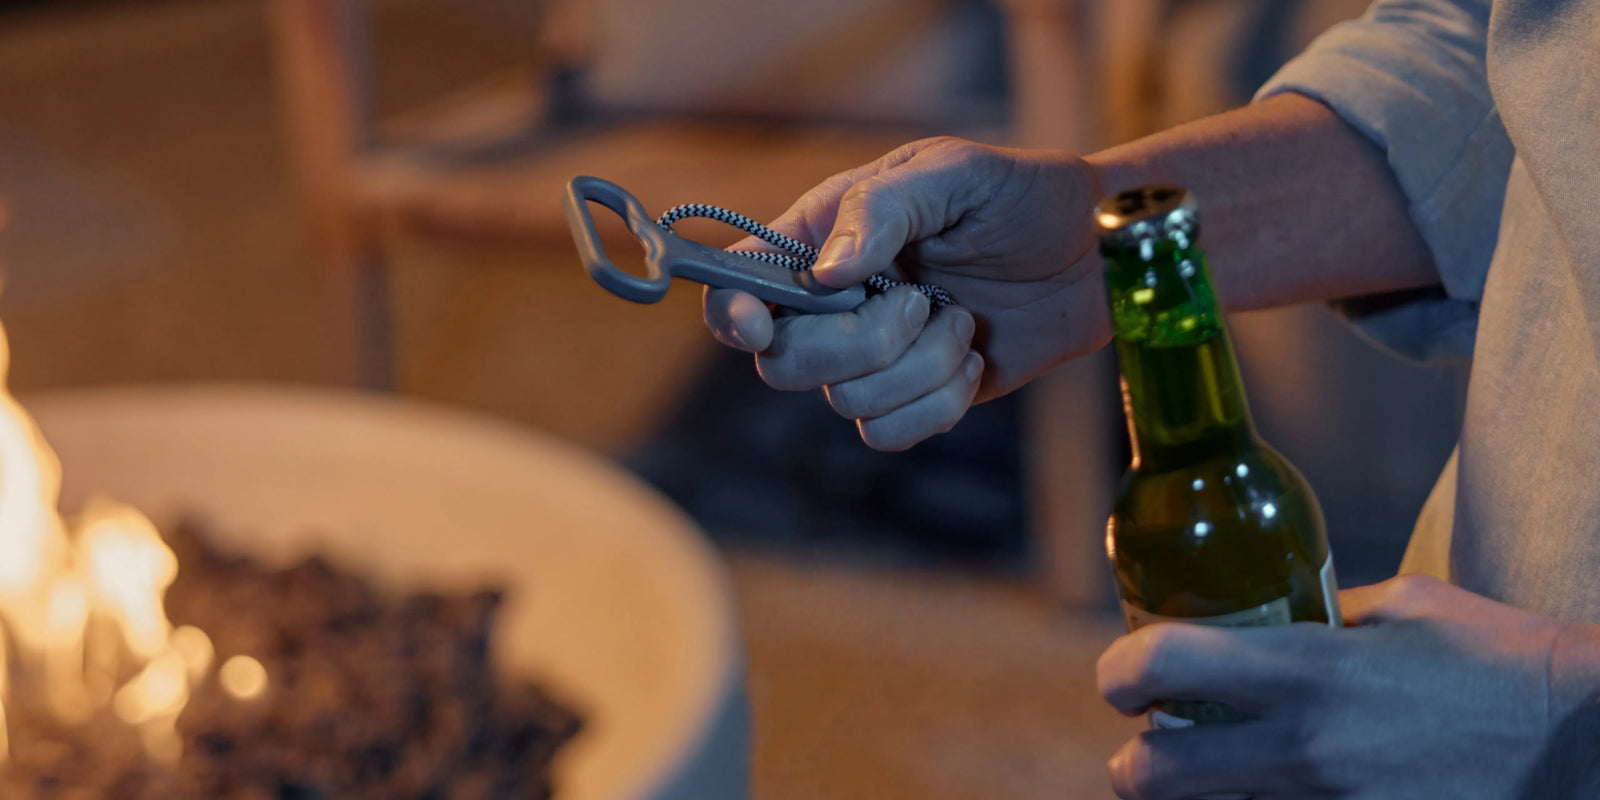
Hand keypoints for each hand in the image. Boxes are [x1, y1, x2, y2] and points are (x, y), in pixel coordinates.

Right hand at [702, 136, 1110, 450]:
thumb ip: (882, 209)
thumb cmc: (1021, 195)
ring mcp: (871, 358)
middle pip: (783, 364)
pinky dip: (938, 403)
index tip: (763, 327)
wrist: (1096, 254)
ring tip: (964, 319)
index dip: (733, 316)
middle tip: (922, 300)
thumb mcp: (954, 172)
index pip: (737, 287)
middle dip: (859, 342)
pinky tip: (971, 361)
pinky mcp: (914, 398)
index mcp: (820, 238)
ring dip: (920, 366)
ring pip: (845, 402)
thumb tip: (826, 274)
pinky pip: (888, 433)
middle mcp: (831, 305)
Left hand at [1095, 574, 1594, 798]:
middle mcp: (1305, 750)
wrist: (1586, 748)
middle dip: (1135, 765)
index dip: (1119, 670)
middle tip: (1152, 746)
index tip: (1121, 678)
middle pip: (1153, 777)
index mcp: (1310, 670)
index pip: (1163, 665)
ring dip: (1201, 796)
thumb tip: (1264, 621)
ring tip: (1221, 770)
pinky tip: (1280, 789)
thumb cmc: (1498, 661)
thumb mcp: (1403, 607)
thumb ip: (1321, 617)